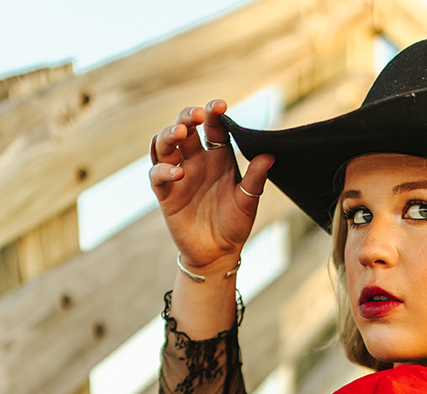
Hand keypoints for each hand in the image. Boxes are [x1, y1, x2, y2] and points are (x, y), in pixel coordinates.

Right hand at [148, 100, 273, 271]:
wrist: (218, 254)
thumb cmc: (234, 225)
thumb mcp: (248, 201)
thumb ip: (255, 179)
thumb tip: (269, 156)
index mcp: (218, 158)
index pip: (213, 127)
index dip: (213, 113)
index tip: (220, 106)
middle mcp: (196, 161)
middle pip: (185, 128)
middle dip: (187, 116)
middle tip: (195, 115)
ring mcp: (179, 175)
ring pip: (164, 145)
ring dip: (169, 134)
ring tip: (180, 133)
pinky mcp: (166, 194)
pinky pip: (157, 174)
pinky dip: (163, 169)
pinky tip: (178, 172)